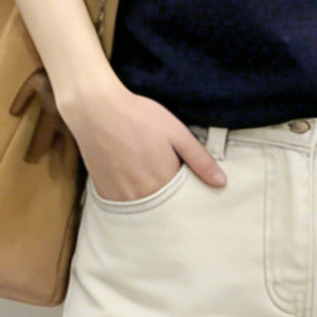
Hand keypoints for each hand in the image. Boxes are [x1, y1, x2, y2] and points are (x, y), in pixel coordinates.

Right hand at [50, 77, 227, 202]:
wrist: (95, 109)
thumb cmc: (138, 116)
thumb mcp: (176, 133)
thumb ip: (200, 160)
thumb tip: (221, 183)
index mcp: (164, 182)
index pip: (184, 200)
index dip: (187, 190)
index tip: (186, 178)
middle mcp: (142, 195)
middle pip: (164, 207)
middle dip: (170, 197)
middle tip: (163, 171)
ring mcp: (120, 196)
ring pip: (144, 208)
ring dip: (150, 198)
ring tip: (147, 173)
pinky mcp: (104, 192)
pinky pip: (124, 204)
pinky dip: (131, 196)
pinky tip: (131, 178)